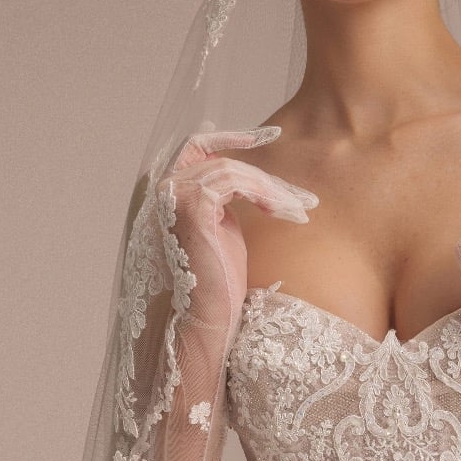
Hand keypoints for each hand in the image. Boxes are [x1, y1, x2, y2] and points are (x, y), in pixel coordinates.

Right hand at [158, 125, 316, 332]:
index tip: (266, 136)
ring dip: (271, 188)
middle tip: (300, 190)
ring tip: (300, 211)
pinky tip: (286, 214)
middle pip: (218, 156)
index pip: (194, 148)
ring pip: (231, 169)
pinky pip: (236, 181)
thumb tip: (248, 180)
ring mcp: (171, 195)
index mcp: (164, 195)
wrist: (202, 324)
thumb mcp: (221, 233)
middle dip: (262, 168)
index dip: (230, 137)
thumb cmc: (215, 288)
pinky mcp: (192, 206)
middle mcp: (159, 190)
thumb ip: (223, 201)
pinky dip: (266, 194)